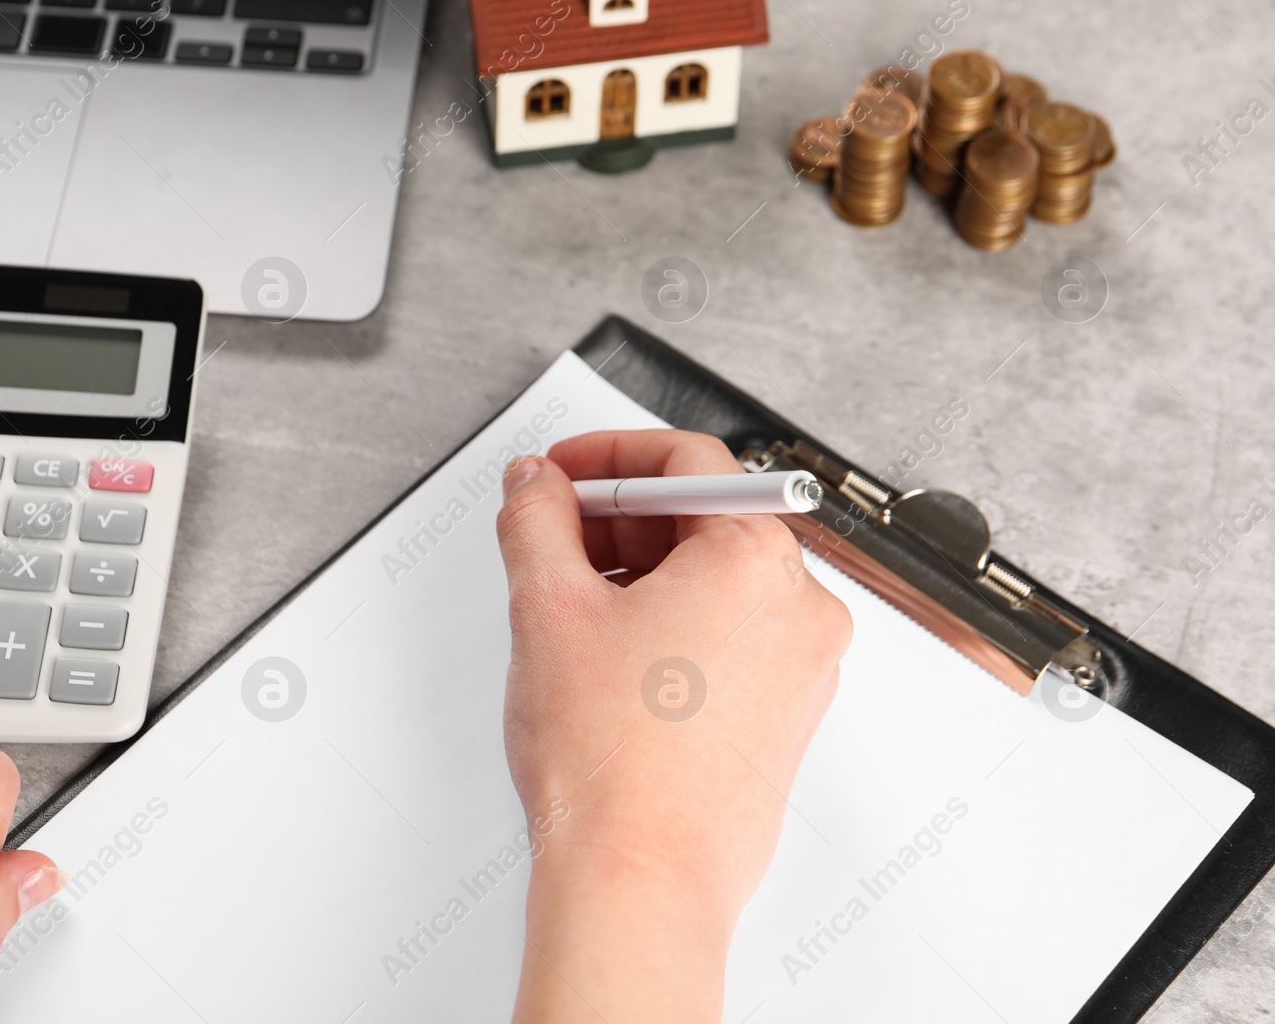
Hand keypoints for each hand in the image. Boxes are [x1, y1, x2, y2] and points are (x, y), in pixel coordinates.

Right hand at [495, 430, 851, 1023]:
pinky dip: (671, 627)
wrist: (639, 881)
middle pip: (706, 519)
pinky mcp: (785, 718)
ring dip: (641, 574)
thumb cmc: (612, 766)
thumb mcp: (547, 608)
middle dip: (619, 519)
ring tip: (572, 611)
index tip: (561, 473)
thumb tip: (536, 485)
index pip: (688, 460)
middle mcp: (799, 608)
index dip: (607, 454)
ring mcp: (800, 668)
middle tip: (552, 536)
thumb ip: (536, 519)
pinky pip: (729, 638)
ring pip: (715, 582)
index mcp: (758, 562)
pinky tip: (610, 661)